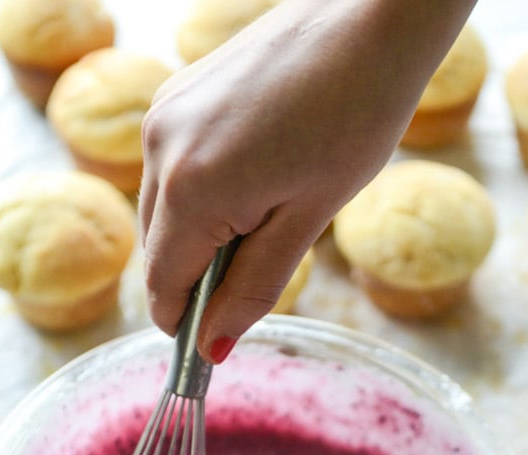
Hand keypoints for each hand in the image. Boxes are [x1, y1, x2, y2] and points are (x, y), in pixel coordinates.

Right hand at [139, 0, 475, 362]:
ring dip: (198, 236)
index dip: (184, 323)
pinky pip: (171, 169)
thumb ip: (253, 288)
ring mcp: (162, 115)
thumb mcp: (307, 220)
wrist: (369, 15)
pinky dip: (199, 194)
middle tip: (253, 280)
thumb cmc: (355, 116)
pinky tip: (251, 178)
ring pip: (162, 210)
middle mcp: (160, 149)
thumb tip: (213, 348)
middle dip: (196, 280)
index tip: (208, 347)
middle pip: (158, 250)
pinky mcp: (174, 94)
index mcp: (192, 189)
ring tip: (264, 217)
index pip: (163, 285)